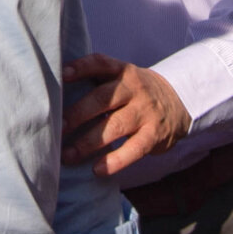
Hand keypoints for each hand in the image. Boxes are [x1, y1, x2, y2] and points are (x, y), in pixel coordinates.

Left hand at [62, 55, 189, 177]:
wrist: (178, 102)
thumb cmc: (134, 92)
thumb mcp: (121, 78)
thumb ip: (95, 81)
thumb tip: (53, 95)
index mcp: (121, 71)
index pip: (100, 63)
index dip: (81, 67)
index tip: (63, 75)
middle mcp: (134, 89)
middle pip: (102, 99)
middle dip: (77, 114)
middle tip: (56, 128)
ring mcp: (145, 112)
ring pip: (115, 126)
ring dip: (89, 142)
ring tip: (68, 155)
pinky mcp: (154, 135)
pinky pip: (134, 149)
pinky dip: (116, 161)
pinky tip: (97, 169)